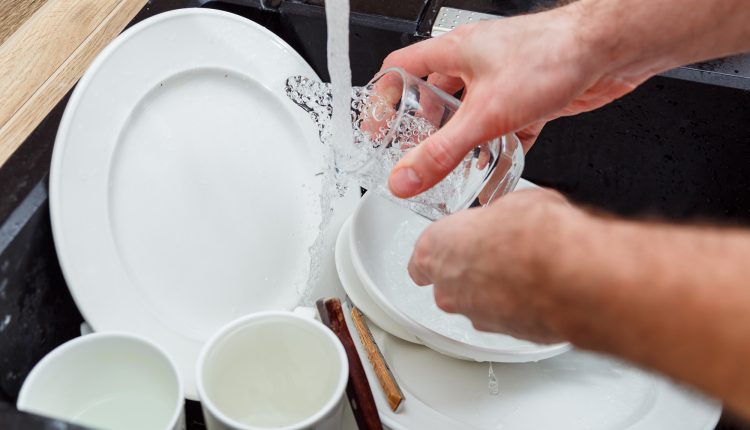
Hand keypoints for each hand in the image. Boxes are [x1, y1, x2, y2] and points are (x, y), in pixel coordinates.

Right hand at [382, 7, 651, 197]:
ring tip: (454, 171)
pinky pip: (503, 128)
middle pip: (434, 99)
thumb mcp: (483, 115)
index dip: (382, 100)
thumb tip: (405, 177)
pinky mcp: (529, 99)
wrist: (607, 52)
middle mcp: (475, 65)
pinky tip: (499, 169)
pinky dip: (498, 150)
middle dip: (425, 132)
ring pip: (470, 116)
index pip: (399, 70)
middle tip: (417, 160)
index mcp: (452, 54)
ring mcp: (502, 81)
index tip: (377, 130)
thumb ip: (441, 151)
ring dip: (462, 144)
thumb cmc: (551, 56)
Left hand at [408, 188, 585, 342]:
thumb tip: (514, 214)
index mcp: (437, 249)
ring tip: (527, 271)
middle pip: (449, 283)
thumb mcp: (514, 203)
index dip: (442, 251)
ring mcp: (474, 315)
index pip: (421, 258)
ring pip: (477, 304)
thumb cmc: (535, 235)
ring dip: (496, 291)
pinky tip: (540, 289)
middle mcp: (448, 288)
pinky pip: (506, 317)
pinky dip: (519, 307)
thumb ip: (500, 216)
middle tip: (500, 253)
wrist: (569, 274)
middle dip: (473, 271)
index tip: (454, 245)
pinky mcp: (504, 334)